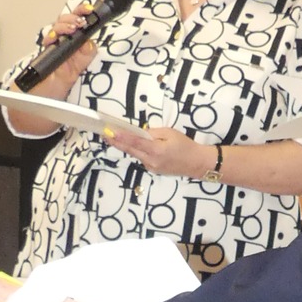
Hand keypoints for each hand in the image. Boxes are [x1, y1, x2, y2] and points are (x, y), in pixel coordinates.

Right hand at [23, 8, 96, 101]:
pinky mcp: (44, 51)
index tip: (89, 9)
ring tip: (72, 28)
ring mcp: (53, 44)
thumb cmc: (62, 79)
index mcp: (73, 40)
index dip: (82, 12)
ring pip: (56, 26)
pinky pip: (47, 40)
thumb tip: (89, 42)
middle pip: (65, 19)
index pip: (77, 20)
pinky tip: (55, 38)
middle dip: (73, 16)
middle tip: (80, 21)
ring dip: (64, 24)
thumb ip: (86, 54)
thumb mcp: (80, 66)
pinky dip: (51, 37)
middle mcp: (62, 39)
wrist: (47, 94)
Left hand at [104, 123, 219, 178]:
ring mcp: (151, 167)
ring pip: (135, 155)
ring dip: (125, 146)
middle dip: (116, 142)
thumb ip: (153, 133)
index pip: (135, 142)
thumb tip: (140, 133)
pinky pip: (142, 158)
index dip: (122, 136)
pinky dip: (137, 151)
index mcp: (156, 150)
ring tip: (113, 138)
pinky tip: (135, 146)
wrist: (197, 163)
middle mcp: (151, 161)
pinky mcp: (153, 170)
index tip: (110, 132)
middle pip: (130, 150)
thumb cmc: (186, 145)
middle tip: (104, 134)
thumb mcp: (170, 133)